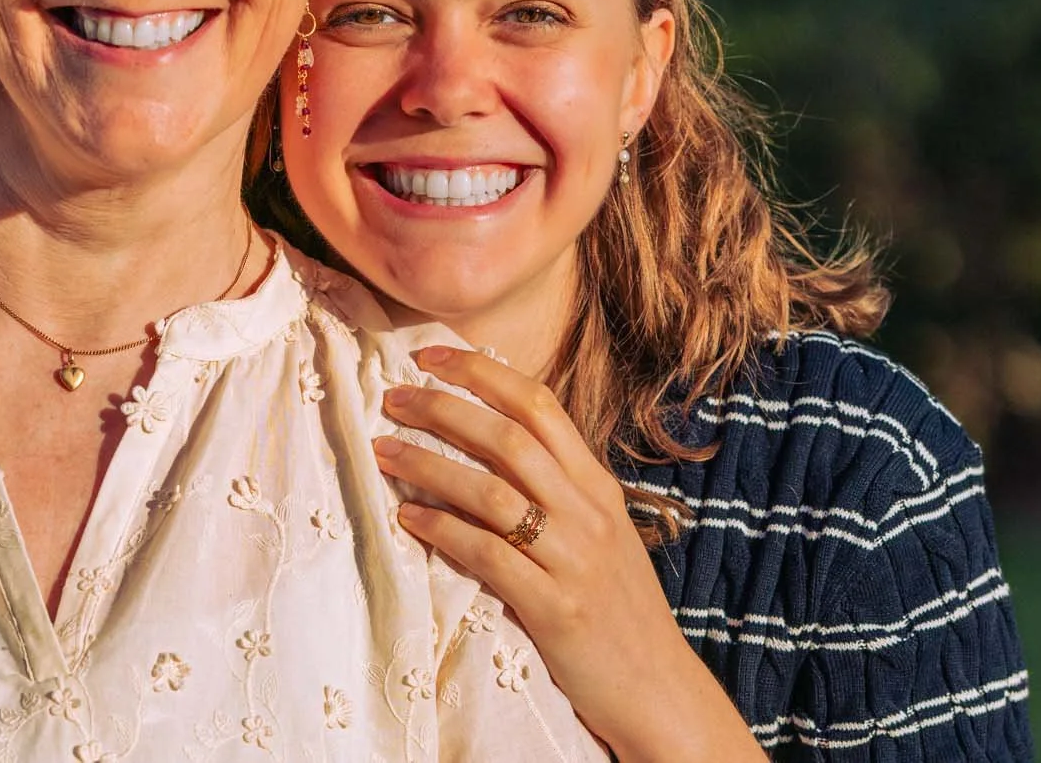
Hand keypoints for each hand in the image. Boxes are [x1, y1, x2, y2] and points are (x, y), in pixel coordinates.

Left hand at [376, 346, 764, 762]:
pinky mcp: (554, 606)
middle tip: (392, 398)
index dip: (481, 372)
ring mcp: (572, 557)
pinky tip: (406, 519)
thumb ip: (556, 488)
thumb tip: (491, 442)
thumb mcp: (599, 531)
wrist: (657, 685)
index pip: (538, 405)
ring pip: (490, 491)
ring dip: (428, 466)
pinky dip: (440, 531)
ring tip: (384, 452)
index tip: (430, 356)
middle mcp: (587, 511)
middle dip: (442, 408)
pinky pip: (487, 555)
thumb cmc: (616, 605)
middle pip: (507, 437)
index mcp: (597, 484)